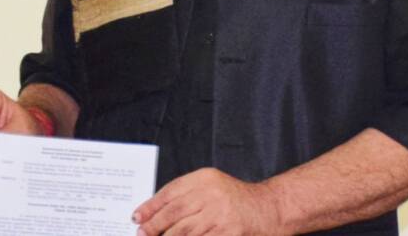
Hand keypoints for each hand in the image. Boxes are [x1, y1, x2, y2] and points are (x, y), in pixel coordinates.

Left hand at [133, 168, 284, 235]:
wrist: (270, 208)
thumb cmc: (236, 199)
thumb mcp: (211, 185)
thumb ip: (187, 194)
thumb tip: (155, 211)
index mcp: (204, 178)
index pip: (170, 192)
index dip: (151, 206)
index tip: (137, 216)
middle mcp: (212, 193)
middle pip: (175, 211)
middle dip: (155, 224)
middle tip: (141, 232)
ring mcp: (221, 214)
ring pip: (185, 230)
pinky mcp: (229, 232)